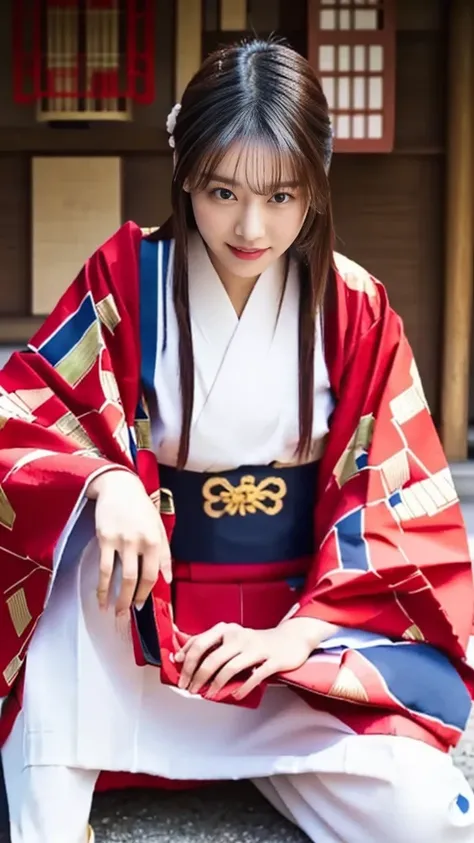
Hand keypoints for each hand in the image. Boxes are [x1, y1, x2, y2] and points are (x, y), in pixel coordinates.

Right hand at [86, 469, 171, 615]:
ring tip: (112, 611)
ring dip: (115, 597)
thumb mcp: (159, 528)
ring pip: (118, 576)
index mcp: (155, 540)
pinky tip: (100, 596)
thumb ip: (164, 554)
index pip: (152, 574)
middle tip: (125, 614)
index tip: (141, 605)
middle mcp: (139, 542)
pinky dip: (101, 586)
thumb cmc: (141, 509)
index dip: (146, 593)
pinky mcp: (104, 538)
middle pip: (135, 579)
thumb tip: (168, 579)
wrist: (120, 487)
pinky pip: (103, 568)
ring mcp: (121, 541)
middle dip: (130, 600)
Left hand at [175, 618, 331, 699]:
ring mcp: (256, 648)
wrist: (290, 638)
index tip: (180, 676)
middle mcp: (239, 636)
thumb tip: (180, 657)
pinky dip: (243, 688)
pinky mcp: (272, 660)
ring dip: (216, 685)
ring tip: (209, 695)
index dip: (187, 662)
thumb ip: (209, 645)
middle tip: (190, 690)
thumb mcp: (231, 637)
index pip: (200, 644)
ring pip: (230, 668)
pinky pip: (255, 676)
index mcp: (227, 630)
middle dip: (197, 676)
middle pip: (212, 658)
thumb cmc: (255, 642)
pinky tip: (235, 695)